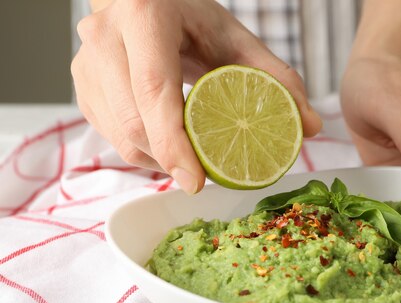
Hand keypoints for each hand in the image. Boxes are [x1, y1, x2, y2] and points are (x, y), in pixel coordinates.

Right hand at [71, 0, 321, 193]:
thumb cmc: (191, 18)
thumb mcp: (237, 39)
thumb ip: (278, 80)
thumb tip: (312, 127)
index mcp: (144, 16)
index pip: (155, 91)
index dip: (174, 143)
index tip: (196, 181)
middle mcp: (104, 37)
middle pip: (133, 122)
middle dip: (170, 160)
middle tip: (204, 176)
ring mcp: (86, 61)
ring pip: (118, 136)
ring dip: (156, 160)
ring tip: (187, 158)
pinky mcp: (81, 83)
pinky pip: (108, 134)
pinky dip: (139, 150)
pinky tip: (165, 144)